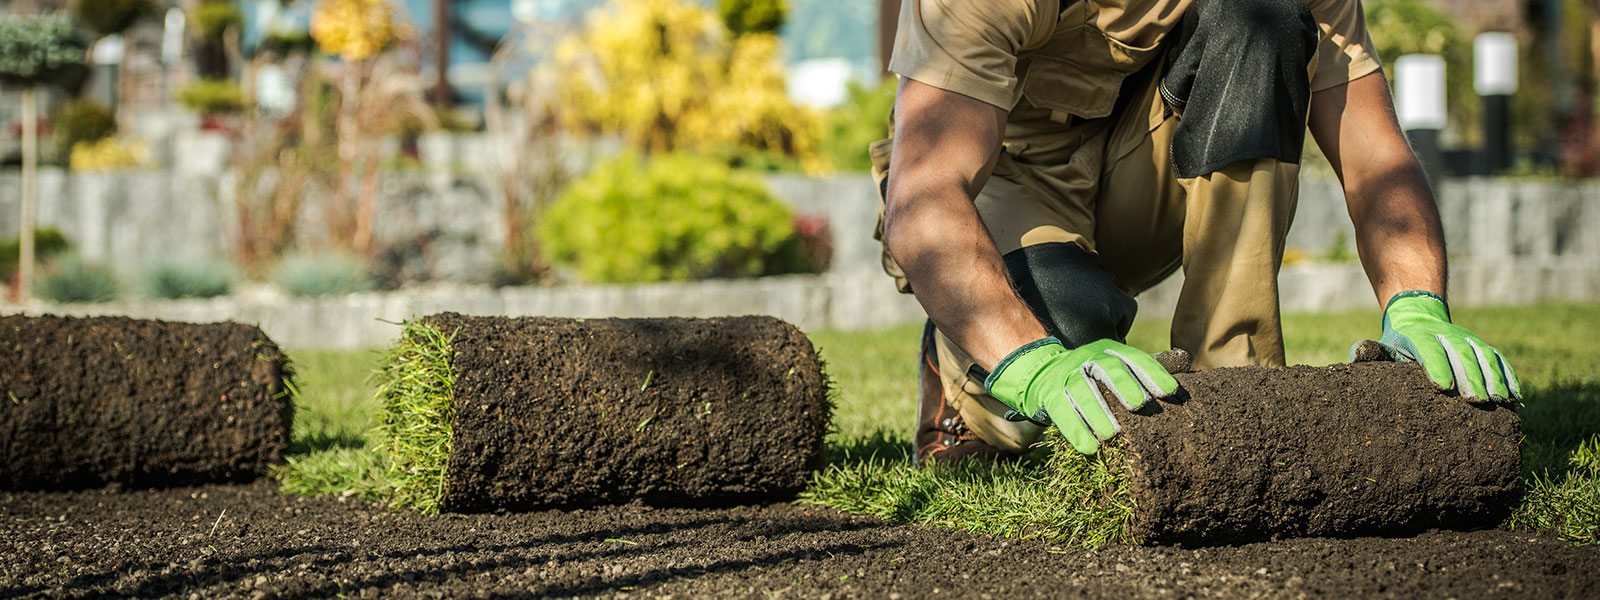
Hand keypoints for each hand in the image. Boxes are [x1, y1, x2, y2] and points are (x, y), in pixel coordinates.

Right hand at [984, 338, 1180, 453]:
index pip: (1133, 358)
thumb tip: (1185, 359)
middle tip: (1139, 405)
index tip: (1170, 392)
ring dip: (1097, 413)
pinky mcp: (1048, 395)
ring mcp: (1066, 376)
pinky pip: (1062, 412)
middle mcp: (1087, 359)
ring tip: (1112, 434)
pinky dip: (1075, 431)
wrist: (1038, 370)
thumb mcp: (1114, 365)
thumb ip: (1145, 367)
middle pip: (1107, 369)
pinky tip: (1089, 448)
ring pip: (1082, 391)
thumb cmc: (1089, 375)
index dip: (1152, 373)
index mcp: (1108, 350)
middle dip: (1123, 385)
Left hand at [1349, 291, 1520, 400]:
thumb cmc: (1399, 343)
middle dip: (1470, 377)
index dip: (1437, 366)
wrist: (1420, 315)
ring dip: (1494, 377)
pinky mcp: (1482, 347)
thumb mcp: (1384, 345)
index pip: (1429, 349)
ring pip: (1484, 356)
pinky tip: (1517, 396)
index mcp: (1420, 336)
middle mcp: (1448, 335)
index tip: (1443, 387)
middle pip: (1461, 354)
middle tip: (1476, 401)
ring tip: (1500, 400)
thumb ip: (1372, 352)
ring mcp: (1469, 340)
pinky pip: (1500, 360)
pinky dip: (1509, 376)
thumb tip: (1357, 354)